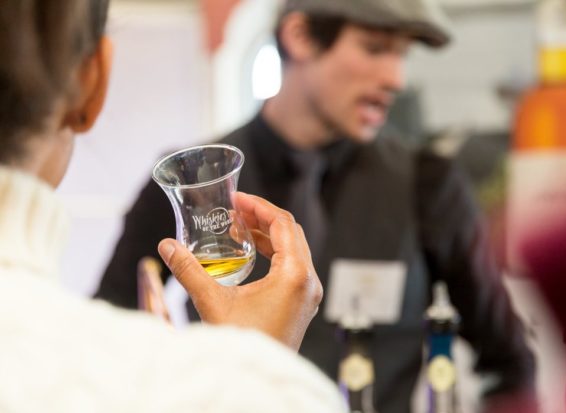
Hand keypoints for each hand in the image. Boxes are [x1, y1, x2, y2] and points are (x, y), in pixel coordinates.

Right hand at [157, 192, 322, 350]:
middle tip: (236, 209)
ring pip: (294, 249)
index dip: (259, 206)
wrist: (255, 382)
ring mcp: (308, 294)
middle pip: (291, 233)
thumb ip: (189, 271)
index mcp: (295, 275)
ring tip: (239, 227)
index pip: (284, 224)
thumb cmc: (241, 345)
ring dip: (268, 235)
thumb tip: (167, 246)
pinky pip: (293, 266)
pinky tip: (251, 251)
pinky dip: (274, 253)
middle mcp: (308, 282)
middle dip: (263, 217)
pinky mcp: (302, 303)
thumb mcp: (212, 303)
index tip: (238, 198)